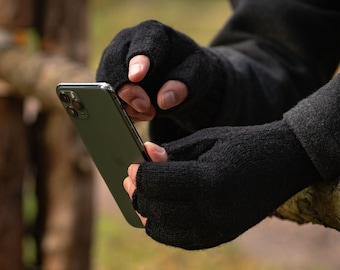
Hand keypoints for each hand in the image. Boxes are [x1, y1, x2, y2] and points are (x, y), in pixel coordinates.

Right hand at [96, 20, 220, 127]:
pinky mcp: (109, 79)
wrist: (180, 77)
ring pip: (106, 83)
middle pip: (115, 64)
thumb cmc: (190, 70)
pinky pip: (107, 97)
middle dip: (129, 91)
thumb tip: (164, 100)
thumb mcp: (197, 75)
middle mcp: (127, 42)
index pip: (142, 44)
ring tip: (149, 112)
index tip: (137, 77)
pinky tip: (141, 112)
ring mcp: (114, 60)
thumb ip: (184, 85)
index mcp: (152, 33)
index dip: (138, 61)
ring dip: (126, 104)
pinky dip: (123, 110)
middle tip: (147, 108)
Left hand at [123, 120, 320, 249]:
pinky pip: (181, 239)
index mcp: (210, 180)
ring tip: (142, 194)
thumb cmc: (243, 144)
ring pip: (164, 230)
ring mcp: (219, 228)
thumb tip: (144, 156)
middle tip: (131, 179)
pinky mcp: (222, 235)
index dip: (138, 174)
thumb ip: (173, 152)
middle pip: (156, 209)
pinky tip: (160, 210)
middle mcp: (213, 210)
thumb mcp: (206, 139)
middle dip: (137, 194)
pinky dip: (164, 227)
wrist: (282, 162)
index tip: (131, 166)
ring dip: (147, 212)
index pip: (157, 183)